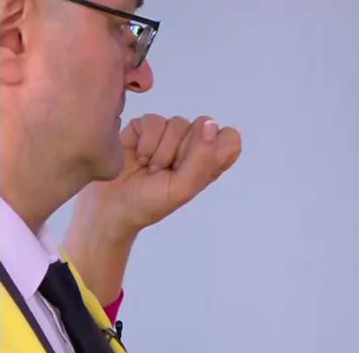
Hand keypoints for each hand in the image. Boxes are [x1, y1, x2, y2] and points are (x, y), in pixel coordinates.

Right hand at [63, 114, 240, 303]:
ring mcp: (168, 134)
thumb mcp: (182, 188)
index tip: (193, 167)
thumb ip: (202, 157)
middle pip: (203, 125)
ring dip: (161, 151)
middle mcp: (191, 145)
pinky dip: (146, 142)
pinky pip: (153, 120)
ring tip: (150, 169)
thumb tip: (210, 124)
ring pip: (177, 122)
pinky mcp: (143, 127)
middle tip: (167, 172)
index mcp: (208, 162)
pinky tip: (138, 158)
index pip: (230, 138)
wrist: (108, 206)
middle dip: (183, 151)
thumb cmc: (149, 204)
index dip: (213, 147)